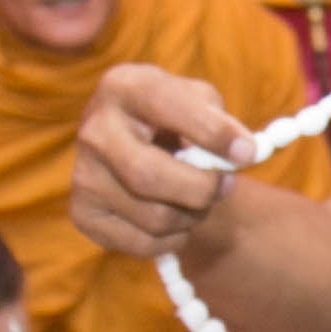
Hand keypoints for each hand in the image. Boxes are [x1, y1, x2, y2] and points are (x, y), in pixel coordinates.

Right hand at [70, 64, 254, 258]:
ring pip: (154, 218)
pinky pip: (143, 245)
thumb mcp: (196, 99)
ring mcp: (83, 176)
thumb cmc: (173, 117)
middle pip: (148, 176)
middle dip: (201, 189)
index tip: (247, 153)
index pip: (166, 106)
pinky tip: (174, 217)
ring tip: (197, 199)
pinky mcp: (84, 215)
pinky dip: (173, 239)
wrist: (131, 140)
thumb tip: (241, 153)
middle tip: (226, 187)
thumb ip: (220, 120)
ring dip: (192, 216)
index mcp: (123, 87)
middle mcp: (93, 130)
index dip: (211, 132)